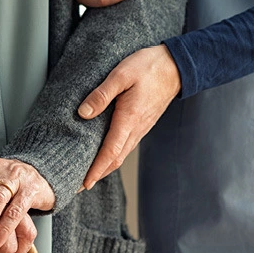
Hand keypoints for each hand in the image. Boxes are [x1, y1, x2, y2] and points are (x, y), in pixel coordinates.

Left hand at [77, 44, 180, 188]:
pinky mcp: (142, 124)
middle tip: (78, 186)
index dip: (96, 170)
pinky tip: (104, 156)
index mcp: (129, 119)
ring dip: (105, 168)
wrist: (176, 66)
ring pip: (121, 155)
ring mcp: (140, 128)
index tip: (84, 184)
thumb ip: (101, 94)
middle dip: (97, 175)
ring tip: (88, 175)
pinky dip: (113, 156)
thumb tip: (83, 113)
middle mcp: (136, 129)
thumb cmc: (149, 67)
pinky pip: (126, 146)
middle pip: (115, 160)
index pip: (110, 152)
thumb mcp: (121, 75)